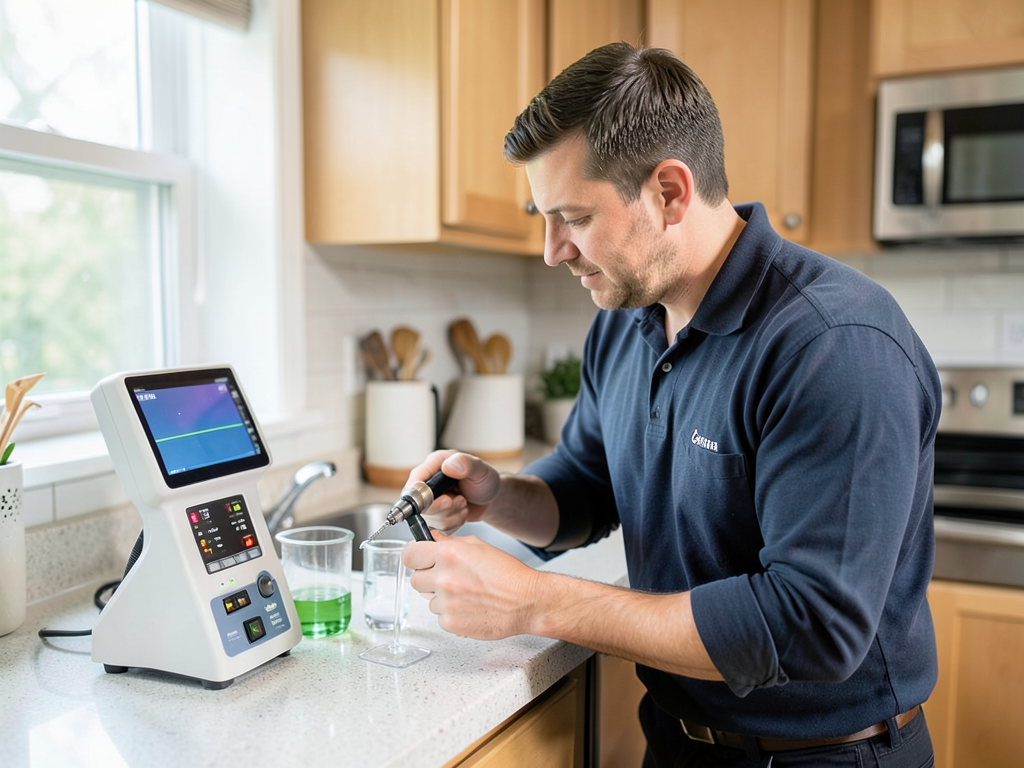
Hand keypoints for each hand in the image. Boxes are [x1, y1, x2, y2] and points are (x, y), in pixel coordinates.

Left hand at [403, 532, 538, 639]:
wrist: (527, 602)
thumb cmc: (509, 574)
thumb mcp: (479, 547)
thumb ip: (450, 542)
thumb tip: (431, 538)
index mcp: (449, 554)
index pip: (409, 554)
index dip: (415, 556)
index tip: (420, 558)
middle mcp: (444, 578)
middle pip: (415, 579)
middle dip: (429, 578)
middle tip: (449, 578)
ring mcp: (446, 603)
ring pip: (428, 600)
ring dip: (442, 597)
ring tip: (467, 594)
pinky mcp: (450, 623)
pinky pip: (440, 616)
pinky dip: (451, 613)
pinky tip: (470, 607)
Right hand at [406, 450, 500, 534]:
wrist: (490, 498)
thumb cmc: (484, 479)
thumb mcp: (480, 468)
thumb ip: (466, 463)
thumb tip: (448, 466)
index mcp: (433, 466)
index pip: (415, 483)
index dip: (423, 496)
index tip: (446, 501)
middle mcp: (427, 483)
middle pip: (419, 505)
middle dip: (443, 508)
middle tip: (461, 501)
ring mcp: (430, 501)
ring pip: (431, 519)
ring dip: (452, 515)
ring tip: (464, 503)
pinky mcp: (435, 516)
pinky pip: (439, 528)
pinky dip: (454, 523)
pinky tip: (462, 512)